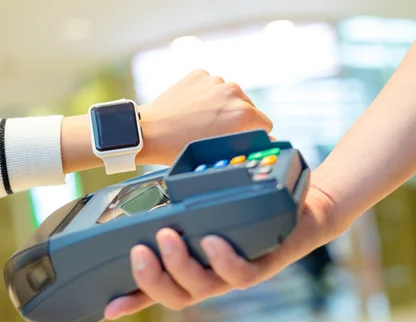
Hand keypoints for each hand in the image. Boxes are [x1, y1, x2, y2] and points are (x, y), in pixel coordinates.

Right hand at [104, 176, 346, 319]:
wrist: (304, 207)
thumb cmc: (250, 210)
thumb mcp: (208, 210)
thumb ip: (182, 213)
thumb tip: (147, 201)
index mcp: (197, 268)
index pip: (160, 290)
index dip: (134, 302)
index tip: (109, 308)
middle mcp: (213, 278)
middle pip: (178, 297)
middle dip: (152, 279)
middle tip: (139, 251)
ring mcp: (237, 273)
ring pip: (205, 287)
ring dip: (181, 265)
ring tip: (168, 236)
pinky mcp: (263, 265)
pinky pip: (242, 274)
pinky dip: (223, 260)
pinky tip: (211, 241)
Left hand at [138, 69, 273, 165]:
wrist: (150, 132)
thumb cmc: (182, 148)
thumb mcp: (221, 152)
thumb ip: (246, 143)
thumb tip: (266, 140)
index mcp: (244, 114)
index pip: (265, 124)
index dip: (254, 135)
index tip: (241, 140)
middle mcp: (233, 92)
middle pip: (248, 108)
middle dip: (237, 120)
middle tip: (216, 133)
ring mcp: (215, 81)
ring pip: (229, 96)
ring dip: (221, 106)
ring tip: (200, 122)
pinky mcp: (199, 75)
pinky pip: (211, 86)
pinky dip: (205, 96)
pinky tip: (191, 109)